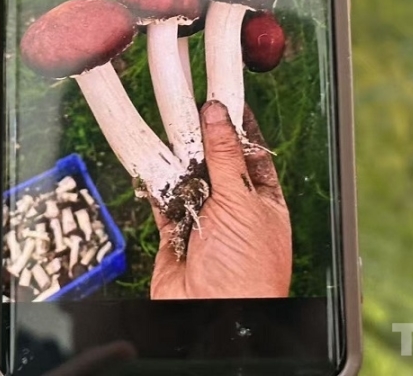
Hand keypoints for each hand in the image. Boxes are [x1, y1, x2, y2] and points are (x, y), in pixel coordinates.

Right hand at [150, 102, 291, 298]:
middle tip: (187, 106)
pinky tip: (149, 161)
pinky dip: (155, 183)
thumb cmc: (246, 270)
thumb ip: (225, 155)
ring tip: (166, 127)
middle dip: (202, 139)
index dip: (239, 125)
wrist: (215, 315)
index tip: (224, 96)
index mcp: (263, 201)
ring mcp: (203, 222)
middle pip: (216, 162)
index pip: (252, 152)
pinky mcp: (174, 235)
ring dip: (177, 159)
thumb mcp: (241, 200)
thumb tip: (218, 114)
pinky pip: (162, 200)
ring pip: (187, 178)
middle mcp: (234, 209)